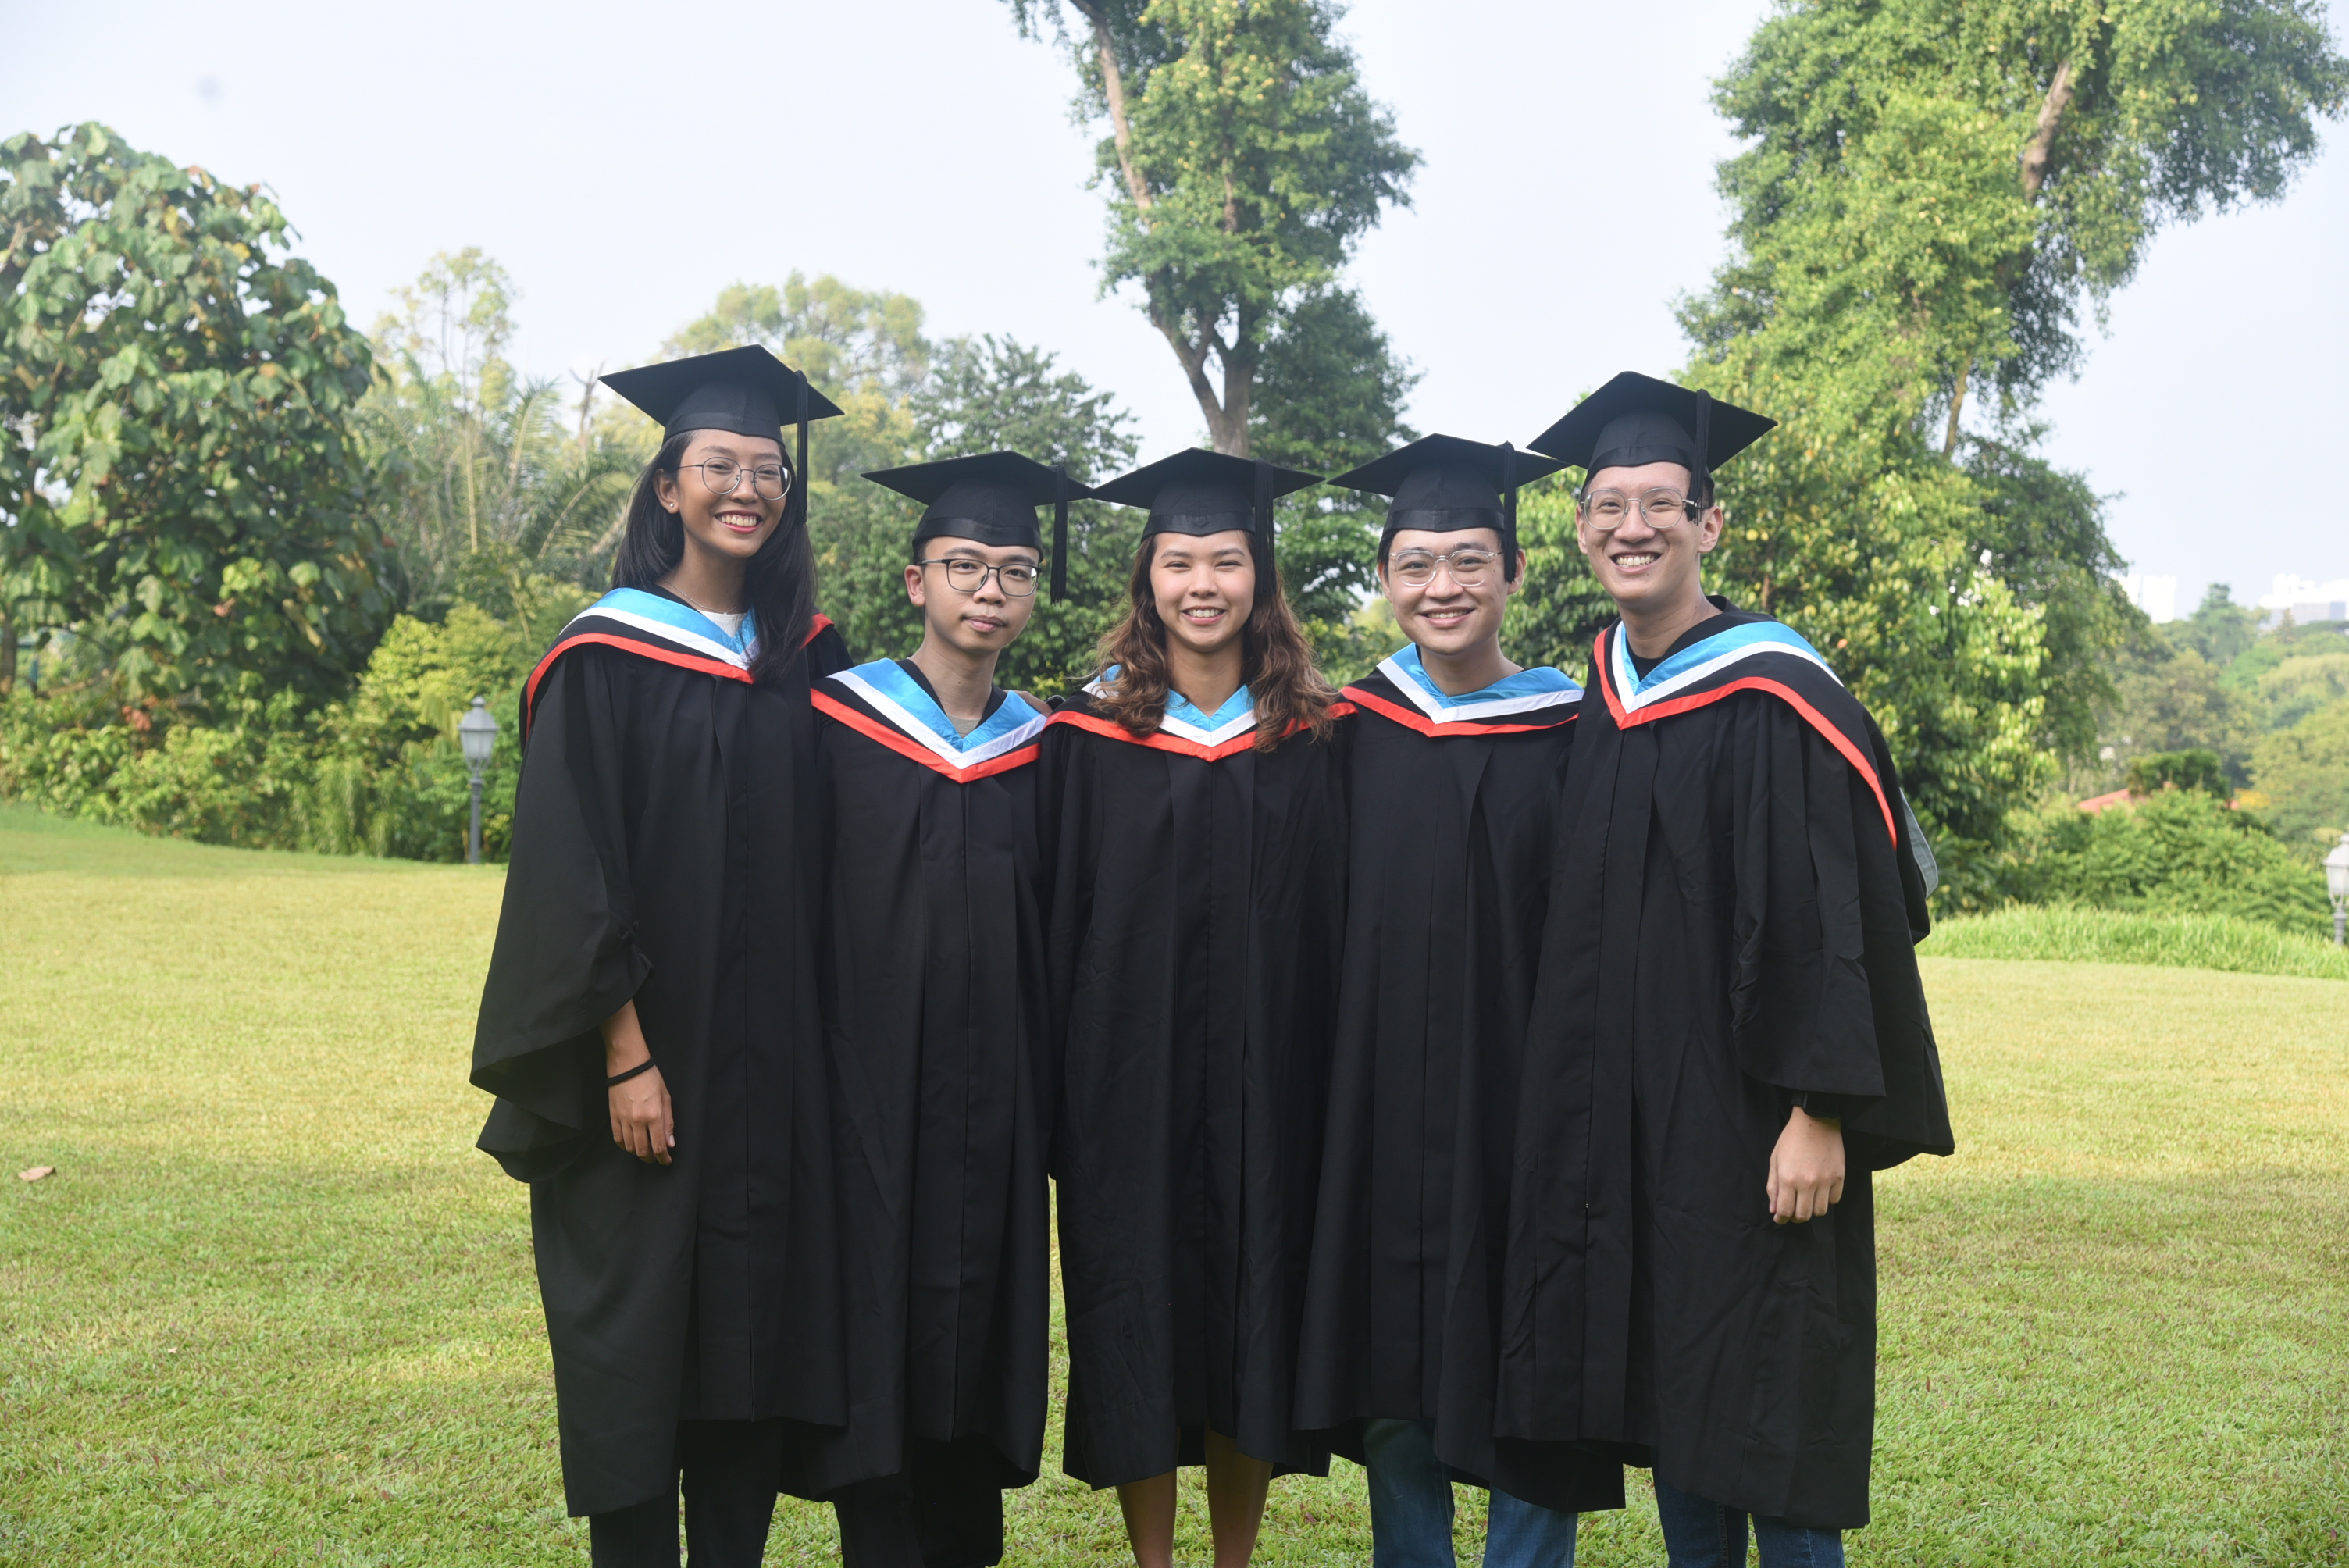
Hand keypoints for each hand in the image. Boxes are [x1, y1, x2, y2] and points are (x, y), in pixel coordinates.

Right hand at [601, 1000, 674, 1165]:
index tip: (667, 1161)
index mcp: (654, 1116)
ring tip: (645, 1153)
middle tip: (657, 1159)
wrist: (628, 1066)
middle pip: (643, 1151)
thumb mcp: (666, 1098)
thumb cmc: (650, 1078)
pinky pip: (618, 1139)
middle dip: (651, 1158)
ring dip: (638, 1154)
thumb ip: (669, 1122)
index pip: (659, 1146)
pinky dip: (625, 1146)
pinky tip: (630, 1146)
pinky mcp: (613, 1117)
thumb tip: (670, 1143)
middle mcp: (638, 1122)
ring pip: (630, 1148)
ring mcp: (624, 1120)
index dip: (664, 1158)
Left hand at [1767, 1105, 1844, 1223]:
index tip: (1779, 1218)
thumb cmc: (1791, 1140)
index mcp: (1788, 1179)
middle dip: (1795, 1217)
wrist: (1815, 1121)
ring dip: (1812, 1210)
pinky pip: (1834, 1200)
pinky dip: (1827, 1200)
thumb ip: (1773, 1187)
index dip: (1781, 1219)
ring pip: (1820, 1211)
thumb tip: (1774, 1210)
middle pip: (1803, 1215)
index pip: (1785, 1211)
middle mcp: (1807, 1183)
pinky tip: (1820, 1192)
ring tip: (1807, 1201)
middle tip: (1793, 1211)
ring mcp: (1825, 1181)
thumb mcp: (1775, 1161)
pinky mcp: (1839, 1177)